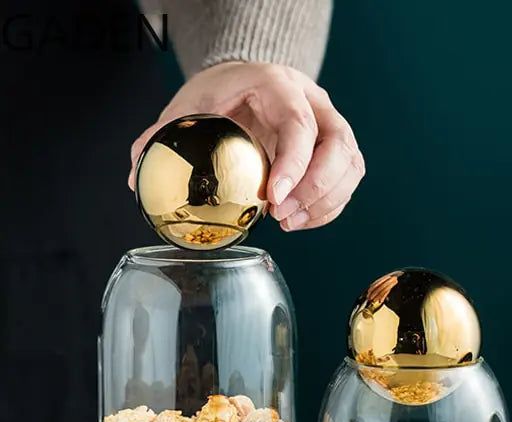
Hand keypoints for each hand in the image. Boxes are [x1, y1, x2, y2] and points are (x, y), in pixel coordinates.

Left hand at [129, 62, 364, 230]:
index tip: (274, 198)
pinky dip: (328, 208)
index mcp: (279, 85)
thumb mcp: (190, 106)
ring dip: (325, 203)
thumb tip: (136, 175)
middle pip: (339, 146)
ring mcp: (332, 125)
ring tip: (289, 223)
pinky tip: (301, 221)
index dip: (294, 165)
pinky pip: (347, 182)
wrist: (248, 83)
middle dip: (315, 189)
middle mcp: (315, 101)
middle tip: (283, 216)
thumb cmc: (222, 93)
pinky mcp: (339, 151)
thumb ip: (165, 137)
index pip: (300, 124)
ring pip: (350, 166)